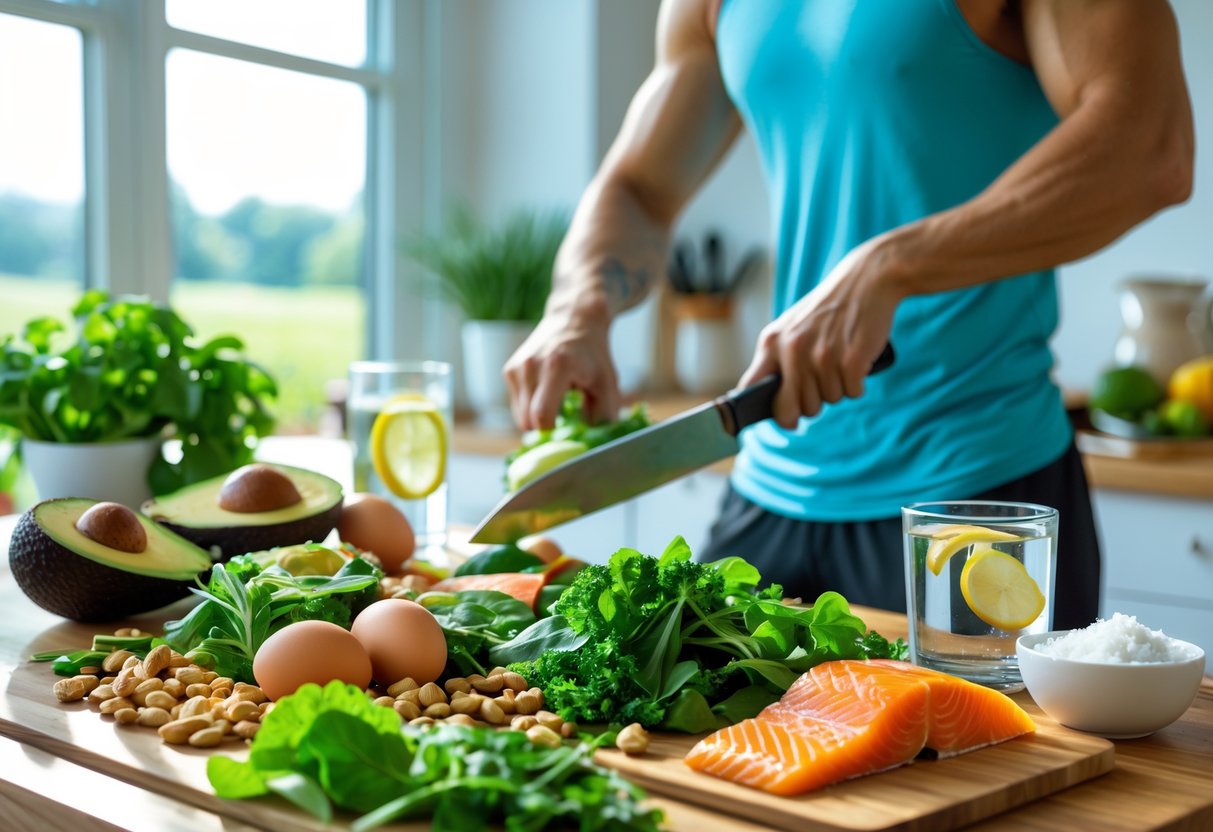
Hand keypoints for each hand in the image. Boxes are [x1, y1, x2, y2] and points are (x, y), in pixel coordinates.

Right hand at [504, 296, 620, 430]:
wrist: (574, 319)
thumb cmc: (594, 354)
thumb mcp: (607, 385)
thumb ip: (603, 418)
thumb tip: (591, 444)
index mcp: (556, 367)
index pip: (542, 417)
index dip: (553, 431)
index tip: (567, 429)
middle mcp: (530, 366)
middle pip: (527, 421)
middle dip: (546, 426)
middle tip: (565, 416)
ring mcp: (516, 367)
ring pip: (520, 416)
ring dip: (538, 416)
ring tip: (556, 398)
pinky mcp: (508, 370)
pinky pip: (517, 404)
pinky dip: (530, 405)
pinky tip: (546, 391)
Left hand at [738, 237, 904, 428]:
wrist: (866, 279)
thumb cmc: (828, 310)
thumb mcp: (792, 327)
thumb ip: (779, 360)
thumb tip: (777, 408)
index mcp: (772, 342)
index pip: (752, 387)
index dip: (767, 410)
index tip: (783, 419)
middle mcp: (793, 350)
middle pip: (797, 407)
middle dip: (811, 404)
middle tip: (823, 384)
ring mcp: (822, 356)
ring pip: (828, 401)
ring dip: (838, 388)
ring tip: (841, 360)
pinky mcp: (851, 360)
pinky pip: (852, 393)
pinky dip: (858, 385)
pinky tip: (857, 363)